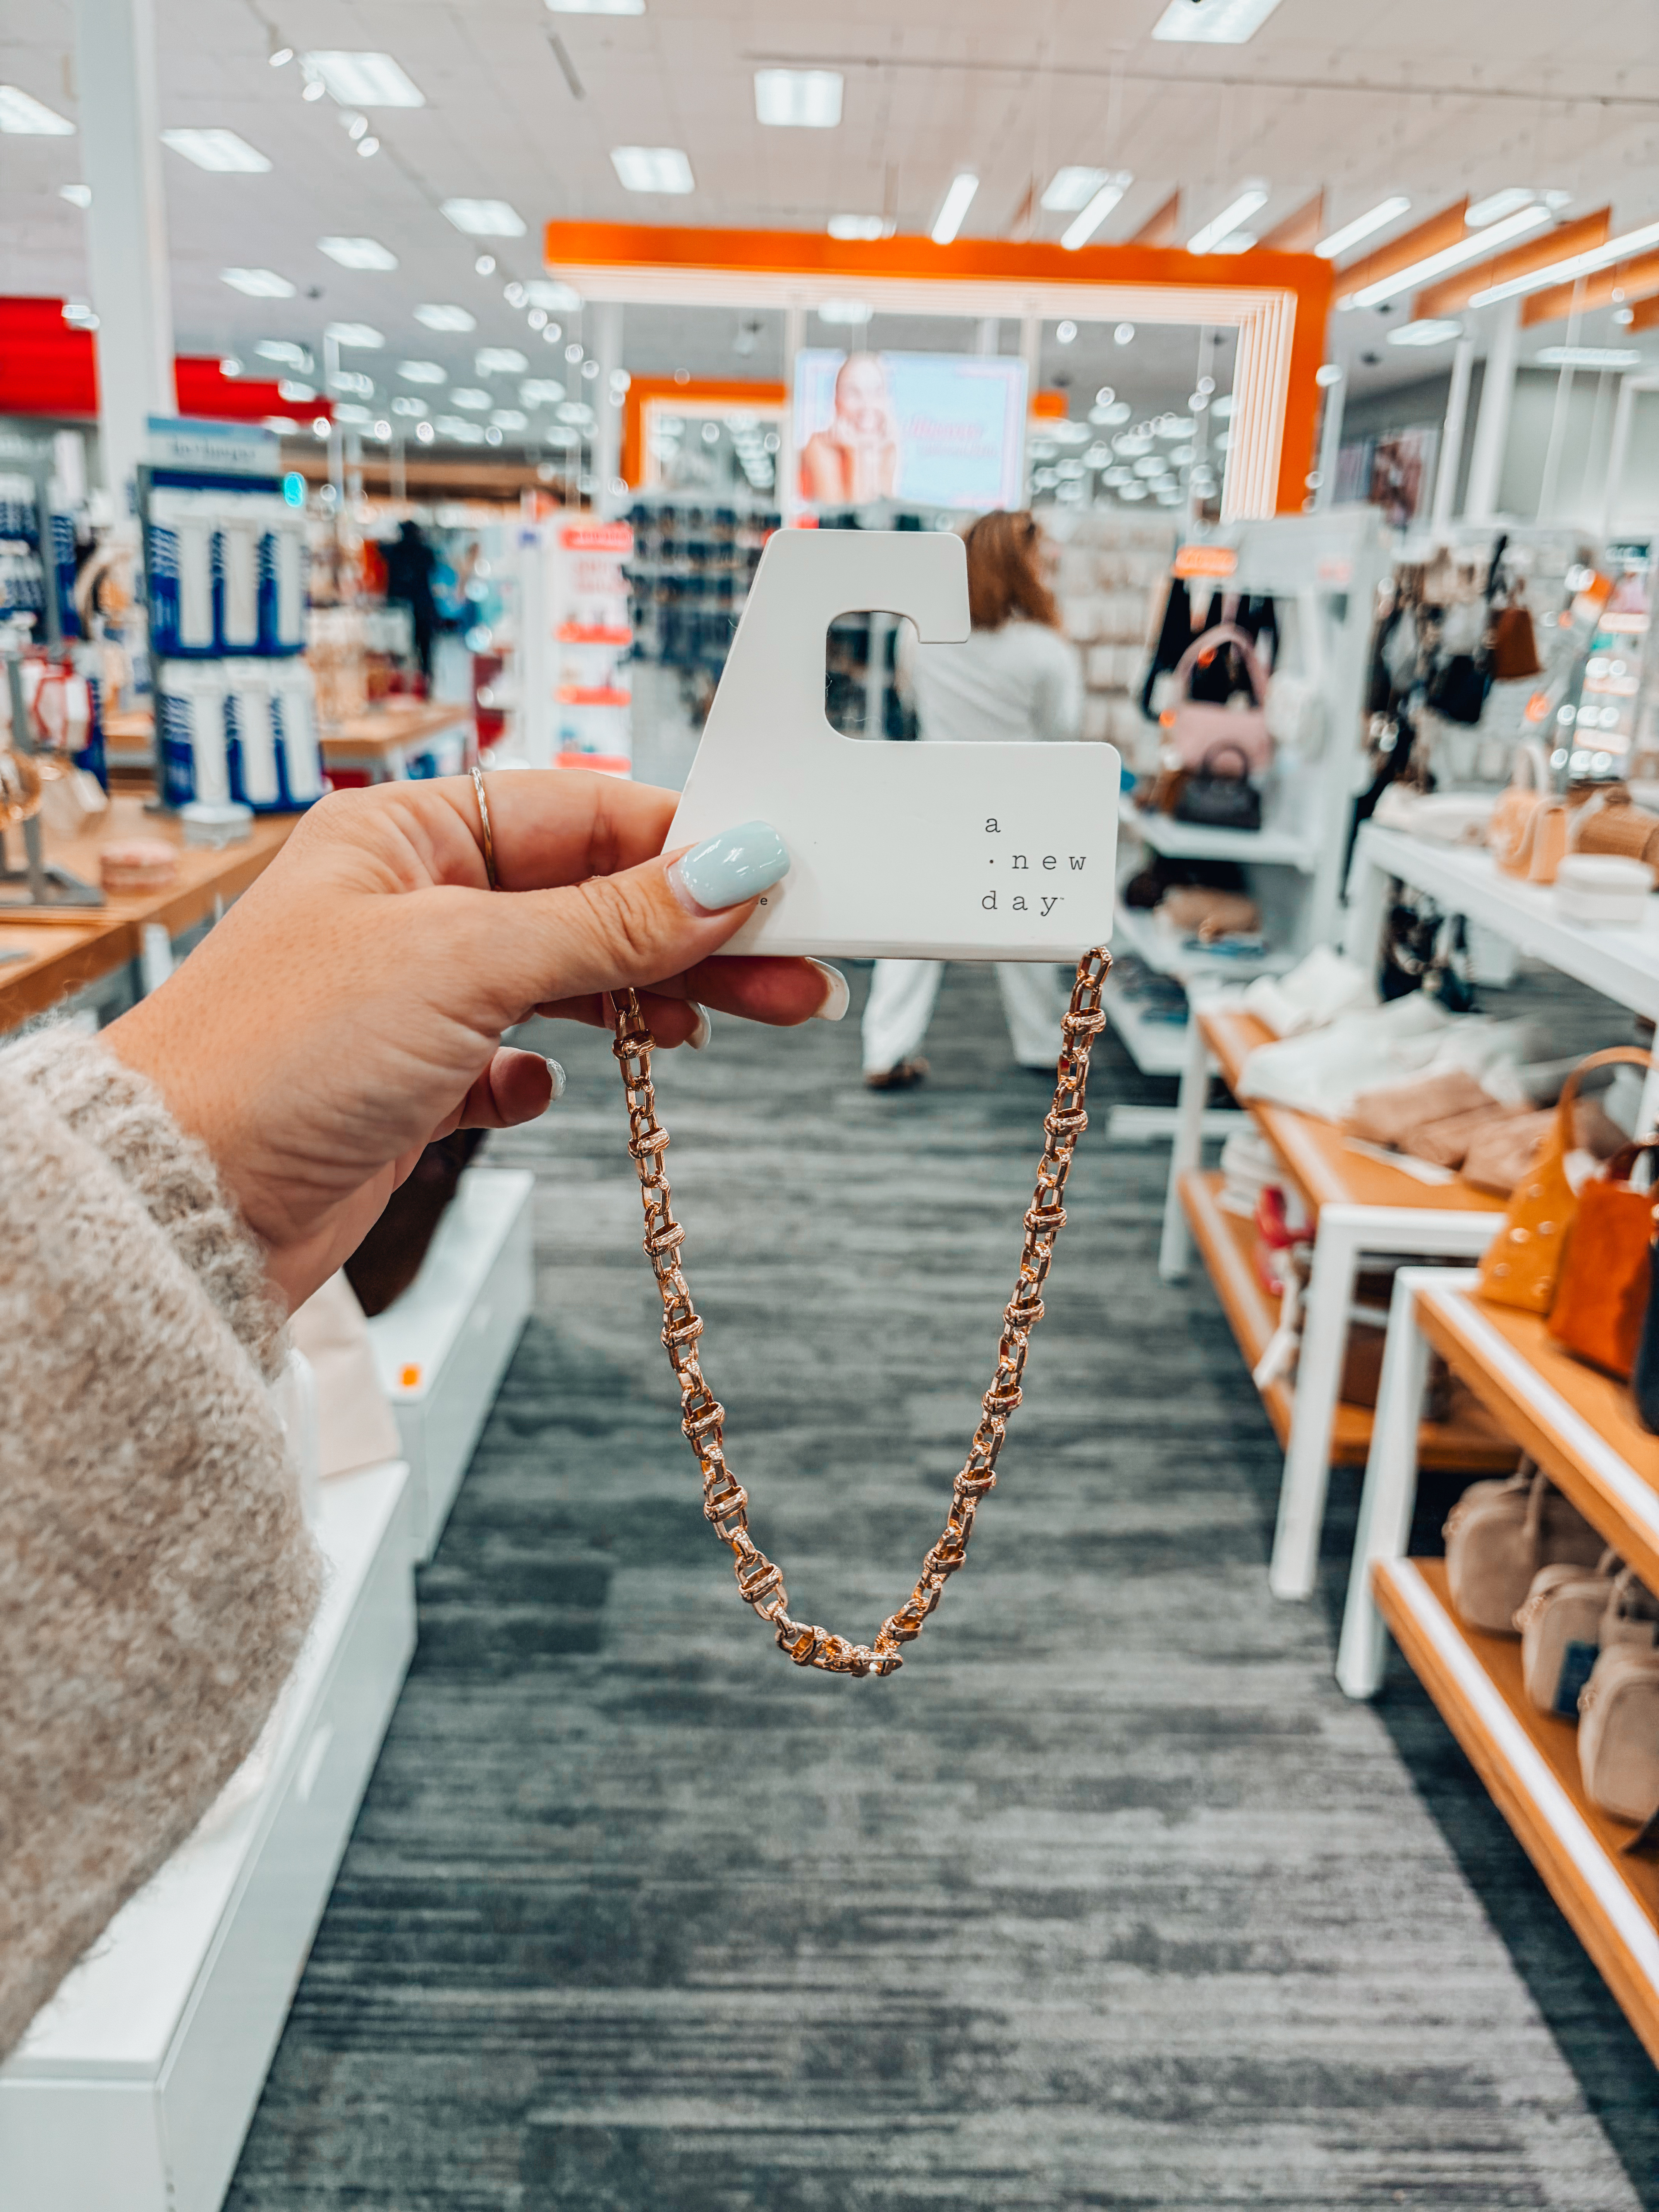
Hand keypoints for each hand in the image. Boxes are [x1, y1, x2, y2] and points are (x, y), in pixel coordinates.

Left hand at [104, 772, 839, 1311]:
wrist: (182, 1202)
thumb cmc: (277, 1052)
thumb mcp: (467, 959)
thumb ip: (608, 921)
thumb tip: (727, 873)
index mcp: (407, 832)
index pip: (583, 816)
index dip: (686, 848)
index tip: (776, 881)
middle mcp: (411, 904)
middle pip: (591, 903)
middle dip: (694, 936)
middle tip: (794, 972)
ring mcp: (412, 996)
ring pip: (566, 982)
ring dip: (647, 1002)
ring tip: (733, 1022)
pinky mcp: (410, 1084)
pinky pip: (510, 1064)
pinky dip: (541, 1077)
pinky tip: (541, 1090)